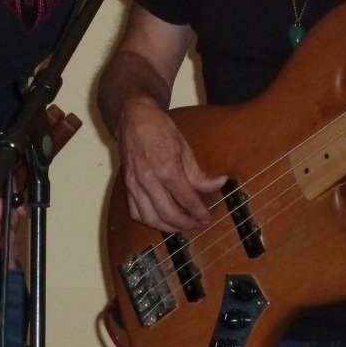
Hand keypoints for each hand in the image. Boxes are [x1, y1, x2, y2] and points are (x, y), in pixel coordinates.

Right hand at [117, 98, 226, 232]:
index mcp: (167, 168)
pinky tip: (160, 220)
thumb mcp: (185, 148)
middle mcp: (149, 180)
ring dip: (167, 228)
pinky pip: (136, 212)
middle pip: (168, 213)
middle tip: (197, 225)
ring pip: (150, 218)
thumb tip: (218, 184)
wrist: (134, 118)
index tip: (206, 218)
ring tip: (181, 227)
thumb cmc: (160, 129)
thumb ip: (199, 173)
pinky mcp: (126, 186)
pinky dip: (149, 221)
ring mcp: (135, 185)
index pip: (186, 199)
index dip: (198, 212)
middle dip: (185, 224)